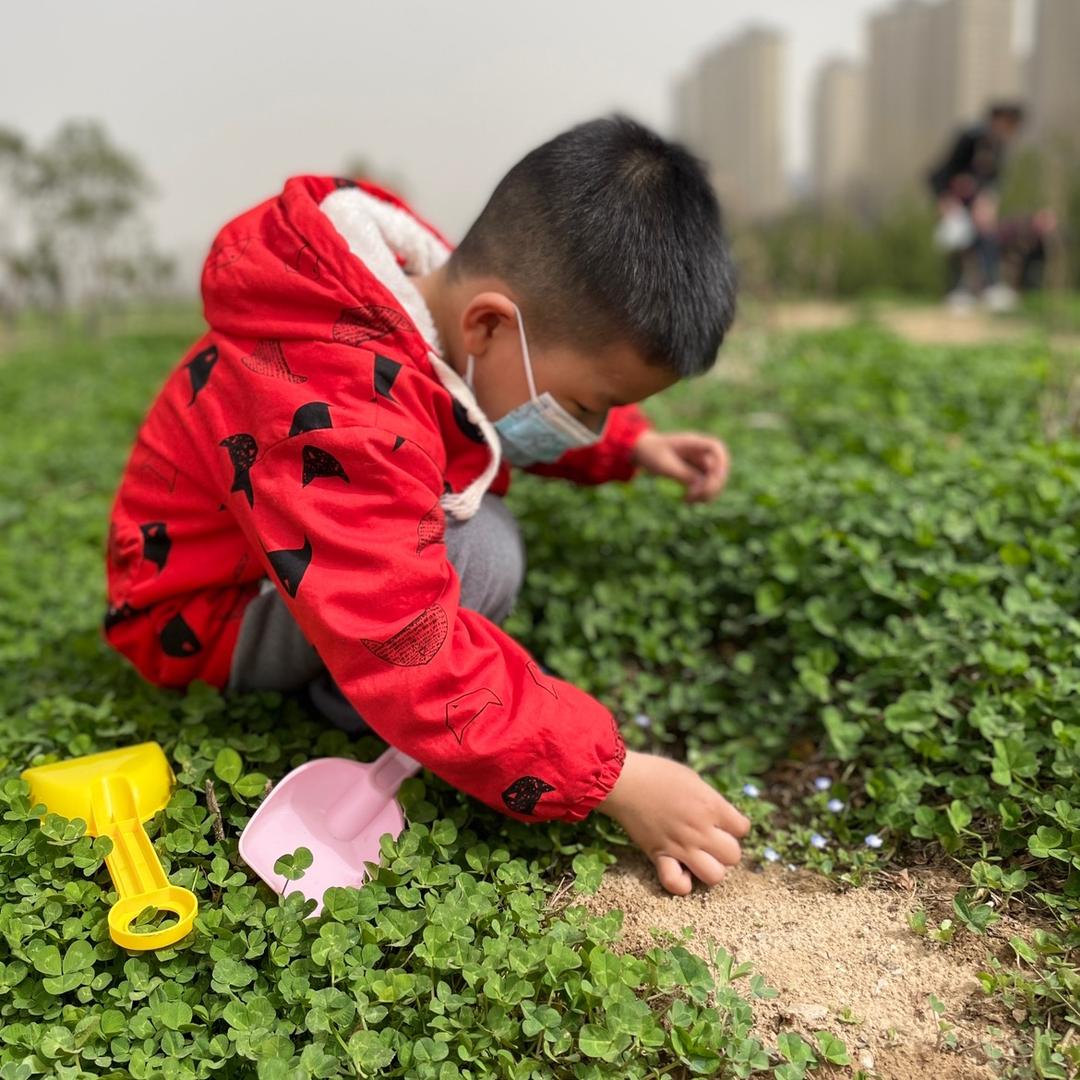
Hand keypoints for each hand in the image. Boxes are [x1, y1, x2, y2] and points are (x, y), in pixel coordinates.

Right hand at [597, 750, 749, 894]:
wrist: (623, 780)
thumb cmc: (657, 772)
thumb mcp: (693, 779)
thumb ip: (710, 801)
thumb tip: (719, 817)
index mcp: (711, 806)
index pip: (743, 828)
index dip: (734, 826)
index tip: (722, 822)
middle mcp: (701, 830)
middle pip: (734, 856)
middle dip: (725, 849)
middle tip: (710, 840)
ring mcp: (681, 846)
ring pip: (715, 876)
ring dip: (710, 868)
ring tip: (699, 857)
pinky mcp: (660, 856)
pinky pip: (677, 884)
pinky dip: (681, 882)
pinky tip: (680, 870)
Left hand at [630, 430, 729, 502]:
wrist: (641, 451)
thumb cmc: (651, 453)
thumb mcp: (665, 465)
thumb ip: (684, 474)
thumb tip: (700, 486)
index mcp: (692, 443)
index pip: (716, 447)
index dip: (721, 462)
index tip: (714, 478)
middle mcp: (699, 452)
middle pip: (718, 468)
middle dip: (712, 484)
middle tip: (697, 497)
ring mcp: (698, 462)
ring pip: (713, 479)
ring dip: (706, 493)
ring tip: (688, 501)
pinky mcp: (694, 472)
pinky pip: (704, 485)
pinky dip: (699, 495)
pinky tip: (687, 500)